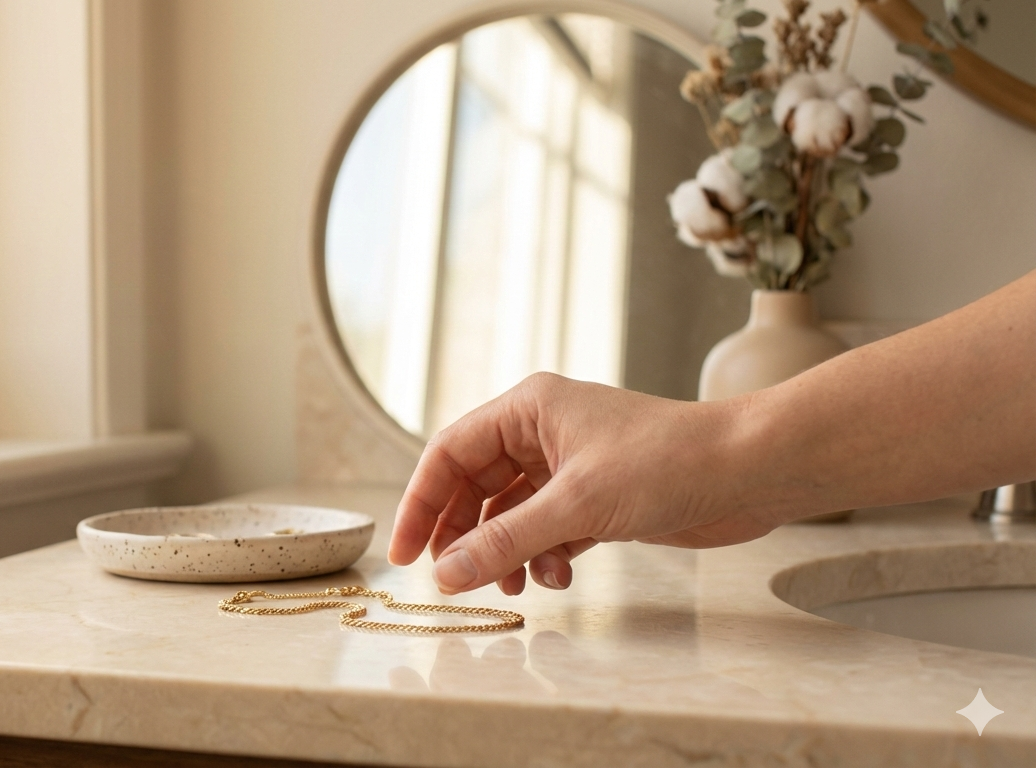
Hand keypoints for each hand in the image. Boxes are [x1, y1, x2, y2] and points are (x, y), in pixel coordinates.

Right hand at [387, 372, 779, 594]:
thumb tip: (444, 576)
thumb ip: (504, 543)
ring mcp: (570, 465)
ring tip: (517, 585)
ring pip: (511, 514)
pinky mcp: (597, 498)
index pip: (449, 453)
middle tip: (456, 581)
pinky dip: (545, 555)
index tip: (405, 554)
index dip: (421, 504)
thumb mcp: (575, 506)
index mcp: (528, 409)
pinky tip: (560, 576)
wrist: (750, 472)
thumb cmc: (669, 461)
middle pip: (476, 487)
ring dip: (507, 553)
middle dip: (466, 537)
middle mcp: (542, 432)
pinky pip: (547, 530)